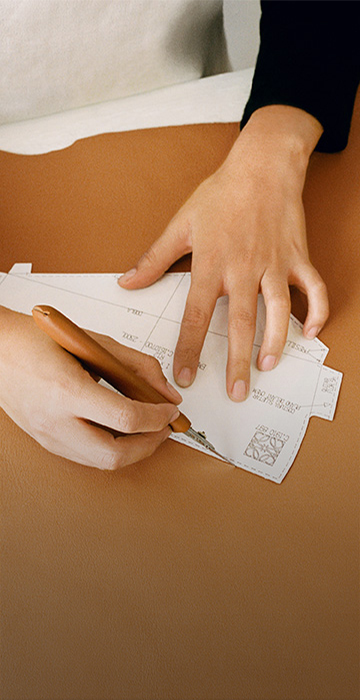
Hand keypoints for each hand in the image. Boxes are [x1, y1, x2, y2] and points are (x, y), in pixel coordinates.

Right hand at [0, 306, 181, 468]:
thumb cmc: (38, 341)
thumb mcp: (95, 344)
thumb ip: (137, 366)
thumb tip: (166, 392)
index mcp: (67, 390)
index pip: (124, 418)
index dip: (156, 418)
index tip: (168, 411)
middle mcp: (55, 420)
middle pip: (114, 455)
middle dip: (149, 445)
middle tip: (162, 428)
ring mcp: (48, 436)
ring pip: (101, 463)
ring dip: (132, 451)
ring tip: (145, 430)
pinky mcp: (46, 442)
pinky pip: (86, 458)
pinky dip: (110, 449)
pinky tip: (120, 432)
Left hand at [119, 105, 328, 400]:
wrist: (262, 166)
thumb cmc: (221, 194)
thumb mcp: (181, 224)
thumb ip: (154, 259)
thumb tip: (126, 283)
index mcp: (211, 264)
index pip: (196, 316)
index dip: (189, 349)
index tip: (185, 377)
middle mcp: (243, 269)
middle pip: (240, 324)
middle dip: (237, 362)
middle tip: (236, 392)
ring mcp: (275, 265)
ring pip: (278, 312)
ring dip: (275, 343)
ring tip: (268, 367)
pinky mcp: (298, 258)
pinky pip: (313, 290)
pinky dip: (316, 312)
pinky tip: (310, 333)